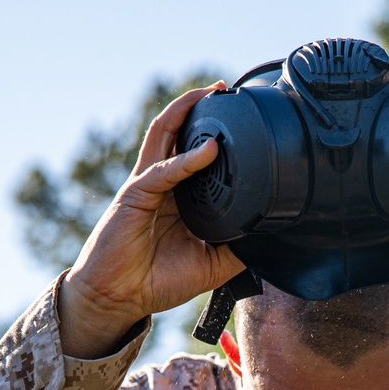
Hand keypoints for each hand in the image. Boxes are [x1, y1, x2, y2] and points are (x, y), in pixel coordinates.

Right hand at [58, 85, 245, 357]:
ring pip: (165, 136)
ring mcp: (147, 186)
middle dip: (199, 108)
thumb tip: (268, 239)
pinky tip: (210, 150)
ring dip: (187, 112)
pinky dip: (187, 159)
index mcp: (179, 198)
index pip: (196, 155)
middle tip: (227, 90)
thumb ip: (236, 250)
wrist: (120, 299)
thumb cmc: (157, 281)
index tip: (242, 120)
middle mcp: (163, 184)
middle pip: (179, 133)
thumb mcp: (211, 266)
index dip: (215, 136)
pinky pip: (164, 171)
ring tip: (211, 94)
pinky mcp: (135, 196)